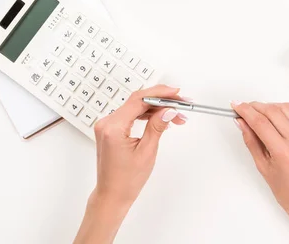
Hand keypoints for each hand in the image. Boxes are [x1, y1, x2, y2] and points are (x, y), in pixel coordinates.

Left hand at [74, 85, 186, 243]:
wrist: (112, 195)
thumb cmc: (126, 180)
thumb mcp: (147, 151)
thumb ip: (157, 126)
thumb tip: (169, 110)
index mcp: (113, 128)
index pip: (139, 100)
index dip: (160, 94)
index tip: (176, 93)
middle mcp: (107, 122)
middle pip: (138, 101)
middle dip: (162, 101)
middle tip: (182, 103)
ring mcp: (107, 125)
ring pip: (136, 107)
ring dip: (157, 109)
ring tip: (177, 115)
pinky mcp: (111, 129)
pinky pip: (131, 115)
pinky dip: (147, 115)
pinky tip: (161, 119)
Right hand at [232, 102, 288, 243]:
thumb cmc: (287, 189)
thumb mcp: (262, 166)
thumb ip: (251, 141)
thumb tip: (242, 122)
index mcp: (285, 153)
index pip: (261, 123)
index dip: (246, 111)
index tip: (237, 105)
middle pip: (274, 111)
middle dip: (256, 106)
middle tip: (245, 108)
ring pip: (287, 109)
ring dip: (270, 107)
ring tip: (260, 114)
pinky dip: (285, 116)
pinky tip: (278, 123)